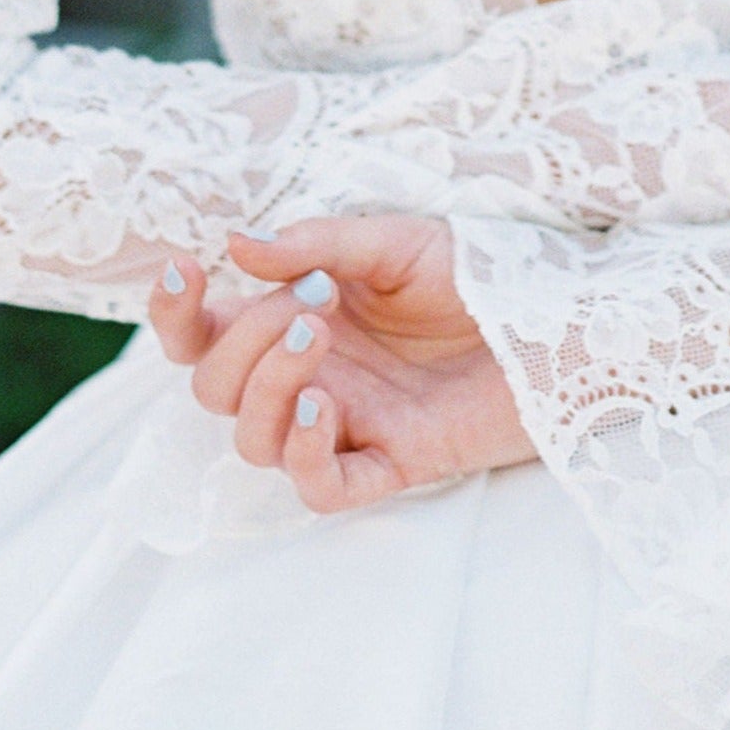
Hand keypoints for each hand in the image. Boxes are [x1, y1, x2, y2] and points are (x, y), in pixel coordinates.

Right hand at [145, 216, 531, 512]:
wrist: (554, 318)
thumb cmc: (476, 274)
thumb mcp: (396, 241)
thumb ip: (318, 242)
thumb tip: (237, 243)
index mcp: (296, 318)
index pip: (204, 334)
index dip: (174, 314)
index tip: (185, 269)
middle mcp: (309, 376)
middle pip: (215, 390)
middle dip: (243, 344)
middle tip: (310, 304)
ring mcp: (345, 423)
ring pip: (254, 440)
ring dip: (269, 388)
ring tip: (319, 338)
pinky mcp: (390, 463)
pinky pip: (320, 488)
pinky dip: (307, 455)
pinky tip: (328, 408)